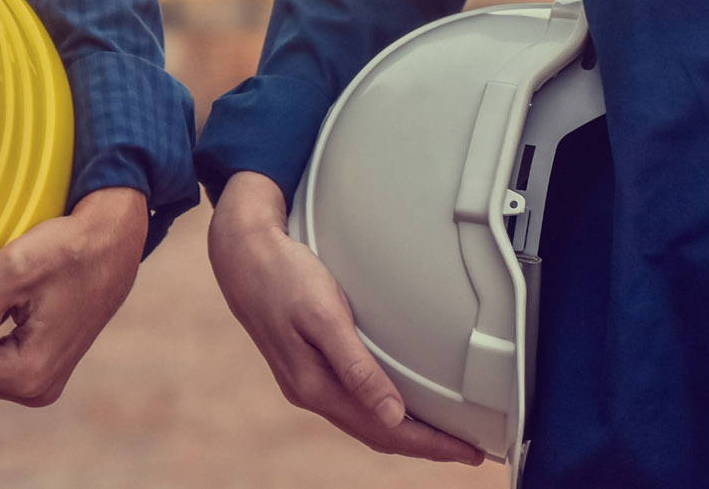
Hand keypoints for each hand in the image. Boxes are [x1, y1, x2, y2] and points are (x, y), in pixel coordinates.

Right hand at [208, 171, 483, 464]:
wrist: (241, 255)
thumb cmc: (283, 277)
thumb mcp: (324, 317)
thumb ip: (357, 367)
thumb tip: (392, 415)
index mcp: (316, 386)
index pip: (384, 432)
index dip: (429, 445)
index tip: (466, 452)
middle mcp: (310, 391)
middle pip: (377, 434)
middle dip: (424, 446)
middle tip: (467, 451)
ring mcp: (306, 380)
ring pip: (364, 421)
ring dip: (404, 432)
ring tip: (442, 436)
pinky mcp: (306, 365)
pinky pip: (353, 403)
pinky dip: (382, 411)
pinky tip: (396, 405)